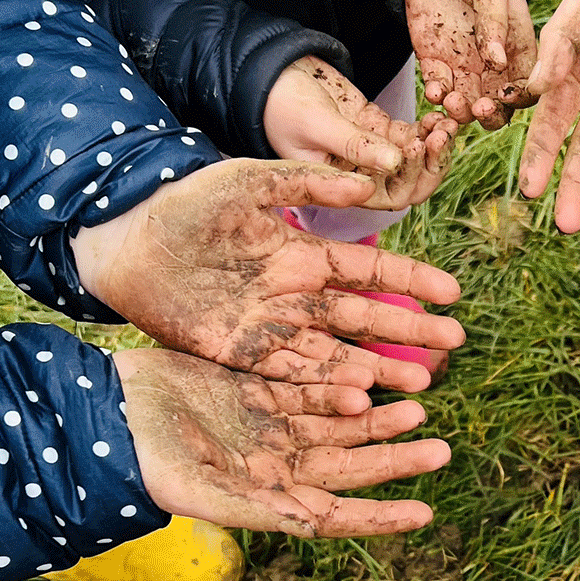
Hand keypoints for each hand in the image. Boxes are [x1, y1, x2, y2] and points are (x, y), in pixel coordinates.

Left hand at [72, 158, 464, 392]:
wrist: (125, 241)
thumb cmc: (186, 204)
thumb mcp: (248, 182)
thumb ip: (307, 185)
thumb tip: (369, 188)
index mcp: (303, 253)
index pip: (371, 272)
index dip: (412, 282)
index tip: (452, 294)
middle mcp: (297, 296)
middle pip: (365, 318)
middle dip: (410, 331)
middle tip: (454, 343)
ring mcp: (273, 329)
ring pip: (338, 352)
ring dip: (380, 369)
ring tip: (421, 384)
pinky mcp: (244, 356)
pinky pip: (295, 374)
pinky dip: (328, 386)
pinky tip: (361, 398)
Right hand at [116, 349, 449, 538]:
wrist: (111, 416)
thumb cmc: (154, 466)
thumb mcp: (210, 494)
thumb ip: (266, 510)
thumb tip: (318, 528)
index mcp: (271, 500)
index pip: (339, 515)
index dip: (382, 517)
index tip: (425, 515)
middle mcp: (278, 466)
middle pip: (351, 466)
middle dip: (395, 459)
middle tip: (440, 450)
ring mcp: (271, 426)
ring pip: (341, 424)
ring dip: (380, 420)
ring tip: (421, 407)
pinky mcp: (260, 389)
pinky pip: (314, 385)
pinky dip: (345, 383)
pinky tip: (377, 378)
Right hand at [265, 56, 457, 209]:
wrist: (270, 75)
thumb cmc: (280, 103)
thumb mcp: (315, 123)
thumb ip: (353, 144)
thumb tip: (395, 161)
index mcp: (343, 187)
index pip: (389, 196)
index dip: (410, 177)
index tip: (419, 145)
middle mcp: (360, 176)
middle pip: (409, 185)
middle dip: (431, 164)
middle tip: (442, 135)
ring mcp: (371, 153)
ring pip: (414, 161)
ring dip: (434, 145)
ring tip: (446, 122)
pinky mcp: (377, 130)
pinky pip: (410, 137)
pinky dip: (426, 127)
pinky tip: (437, 114)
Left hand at [407, 0, 537, 127]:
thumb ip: (496, 20)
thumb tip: (497, 60)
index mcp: (516, 46)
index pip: (526, 84)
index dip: (520, 97)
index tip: (506, 95)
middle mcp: (493, 64)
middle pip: (498, 105)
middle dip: (490, 114)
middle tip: (479, 107)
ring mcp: (463, 66)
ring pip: (466, 105)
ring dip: (460, 112)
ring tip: (452, 100)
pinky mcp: (435, 62)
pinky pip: (437, 89)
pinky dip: (435, 97)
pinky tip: (434, 92)